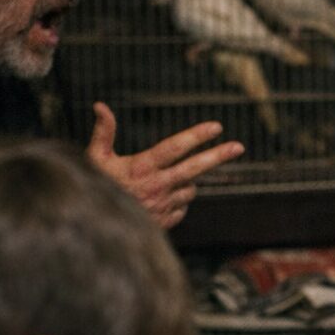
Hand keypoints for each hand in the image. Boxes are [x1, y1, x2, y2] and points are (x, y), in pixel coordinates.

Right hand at [86, 102, 244, 228]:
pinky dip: (177, 201)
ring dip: (185, 182)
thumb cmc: (96, 189)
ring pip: (190, 188)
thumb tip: (100, 105)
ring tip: (162, 183)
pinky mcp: (168, 221)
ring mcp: (165, 205)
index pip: (174, 147)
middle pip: (194, 168)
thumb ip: (103, 132)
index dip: (196, 136)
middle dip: (218, 156)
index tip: (217, 127)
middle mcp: (158, 185)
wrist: (98, 229)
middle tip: (239, 146)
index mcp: (142, 167)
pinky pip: (183, 207)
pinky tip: (160, 201)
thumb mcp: (95, 159)